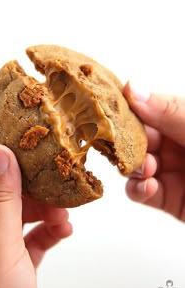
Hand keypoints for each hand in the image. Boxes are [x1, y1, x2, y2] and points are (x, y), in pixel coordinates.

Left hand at [0, 145, 71, 287]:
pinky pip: (30, 237)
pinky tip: (64, 231)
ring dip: (44, 211)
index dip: (3, 160)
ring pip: (19, 214)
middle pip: (2, 193)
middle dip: (31, 189)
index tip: (31, 151)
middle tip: (55, 184)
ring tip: (64, 215)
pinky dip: (48, 232)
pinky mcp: (11, 262)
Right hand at [124, 82, 184, 221]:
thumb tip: (131, 89)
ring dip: (133, 164)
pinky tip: (147, 185)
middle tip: (120, 142)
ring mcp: (171, 170)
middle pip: (138, 136)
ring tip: (145, 167)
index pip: (150, 107)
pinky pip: (141, 190)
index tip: (110, 109)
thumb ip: (170, 112)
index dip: (129, 108)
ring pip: (135, 163)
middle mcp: (177, 142)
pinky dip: (137, 188)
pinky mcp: (168, 198)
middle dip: (127, 139)